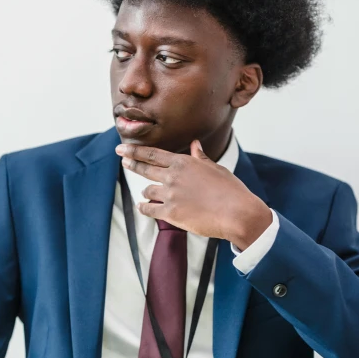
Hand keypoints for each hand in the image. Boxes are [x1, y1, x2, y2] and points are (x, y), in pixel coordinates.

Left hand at [116, 140, 272, 248]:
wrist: (237, 212)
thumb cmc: (230, 190)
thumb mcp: (216, 169)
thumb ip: (201, 157)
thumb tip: (195, 144)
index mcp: (184, 162)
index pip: (153, 154)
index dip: (135, 151)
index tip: (123, 148)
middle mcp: (173, 176)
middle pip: (145, 168)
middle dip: (131, 162)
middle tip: (122, 159)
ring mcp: (170, 194)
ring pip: (148, 190)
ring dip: (147, 191)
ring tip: (148, 192)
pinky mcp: (170, 213)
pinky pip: (149, 209)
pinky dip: (144, 208)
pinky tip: (142, 207)